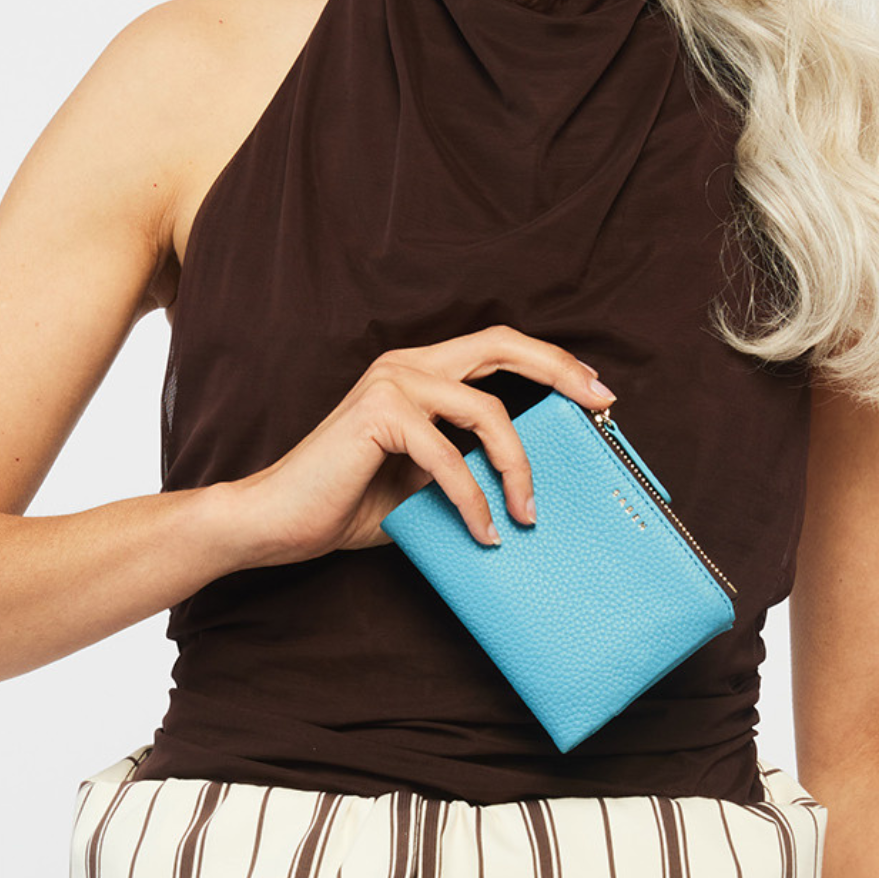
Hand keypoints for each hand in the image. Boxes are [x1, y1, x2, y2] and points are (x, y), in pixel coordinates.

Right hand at [235, 326, 616, 566]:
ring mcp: (393, 383)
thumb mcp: (425, 482)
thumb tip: (531, 488)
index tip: (596, 392)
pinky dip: (474, 500)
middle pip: (501, 344)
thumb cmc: (347, 503)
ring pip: (487, 412)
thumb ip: (468, 468)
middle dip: (559, 369)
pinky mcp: (380, 414)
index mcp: (419, 372)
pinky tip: (485, 533)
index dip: (551, 362)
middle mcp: (407, 364)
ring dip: (518, 468)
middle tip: (602, 403)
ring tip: (527, 517)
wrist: (276, 521)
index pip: (497, 347)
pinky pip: (450, 458)